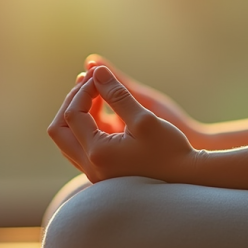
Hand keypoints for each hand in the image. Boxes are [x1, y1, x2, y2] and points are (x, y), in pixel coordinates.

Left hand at [48, 65, 196, 182]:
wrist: (187, 177)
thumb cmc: (170, 148)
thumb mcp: (144, 118)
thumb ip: (117, 94)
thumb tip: (96, 70)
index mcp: (98, 153)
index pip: (74, 115)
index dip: (84, 91)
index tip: (102, 78)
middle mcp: (91, 167)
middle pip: (60, 130)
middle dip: (72, 103)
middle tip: (91, 86)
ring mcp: (95, 173)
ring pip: (68, 140)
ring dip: (77, 115)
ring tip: (97, 95)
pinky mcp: (103, 173)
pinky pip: (81, 147)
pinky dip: (86, 127)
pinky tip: (104, 112)